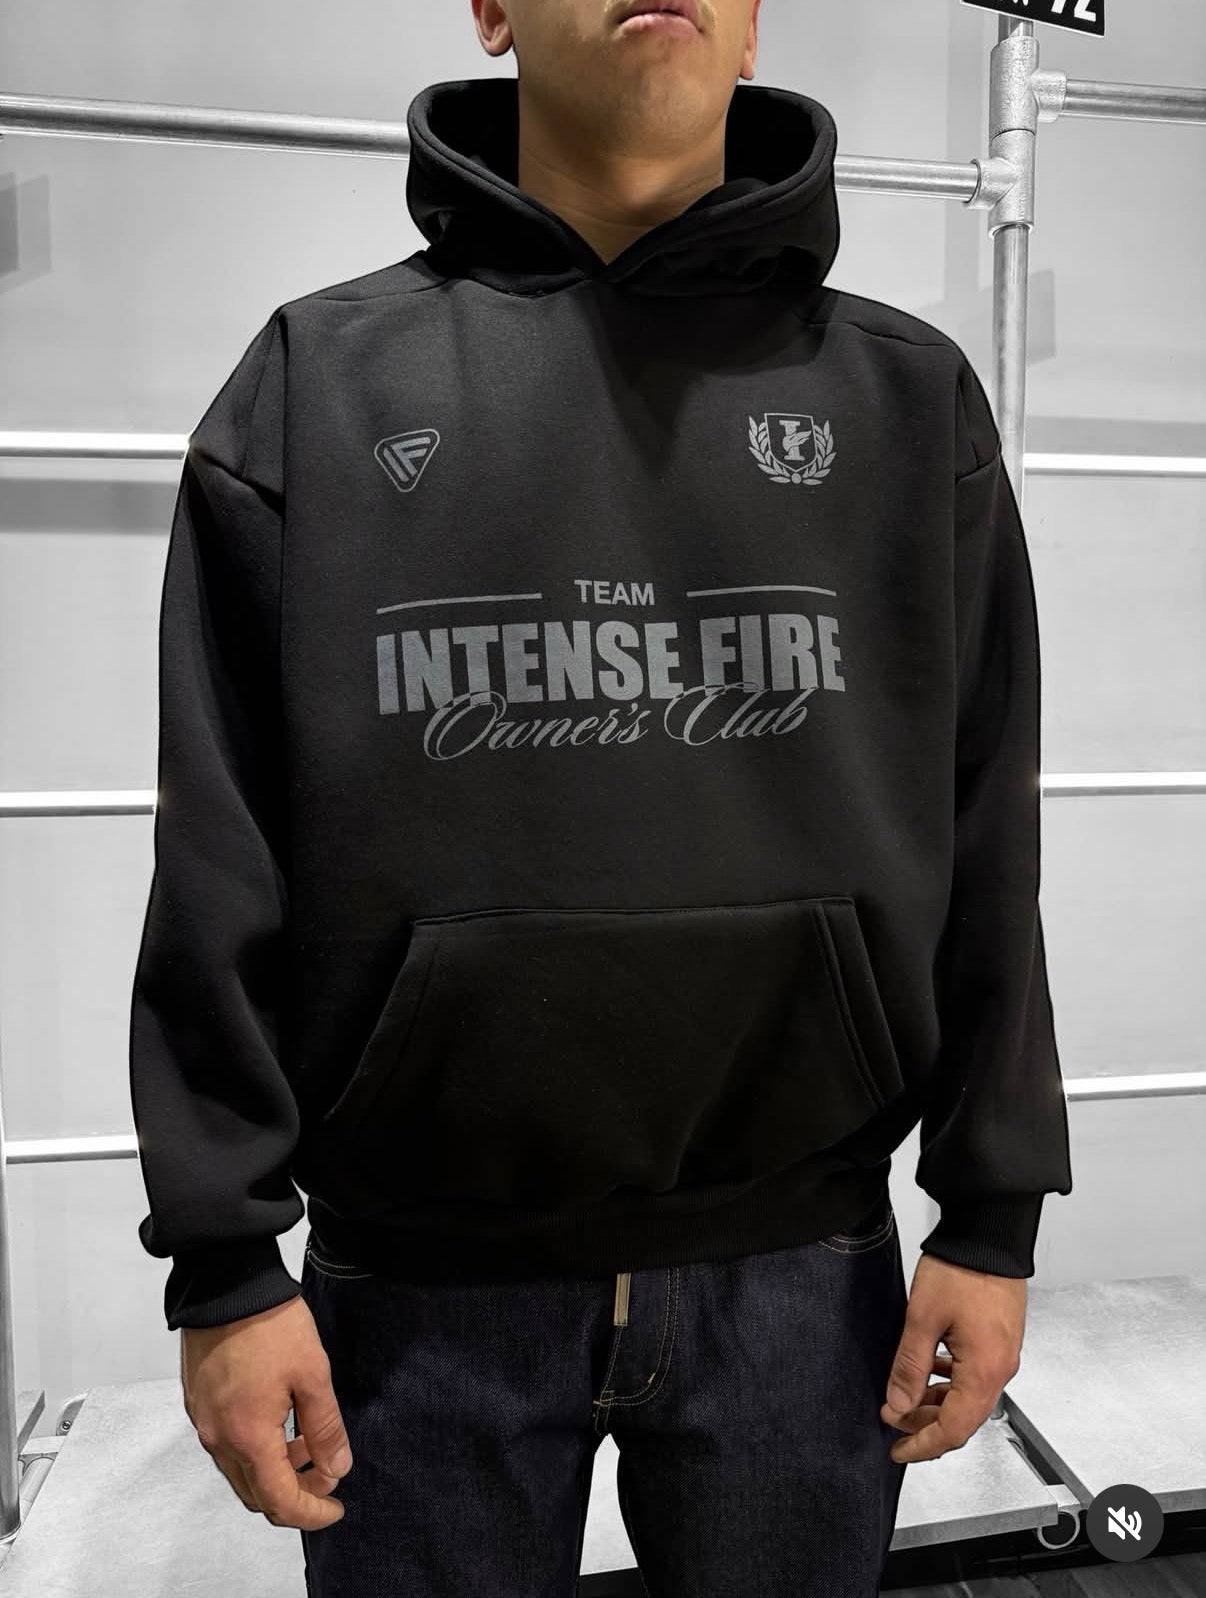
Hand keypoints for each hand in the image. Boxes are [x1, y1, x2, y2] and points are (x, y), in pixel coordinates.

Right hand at [180, 1294, 350, 1529]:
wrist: (226, 1284)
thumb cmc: (270, 1324)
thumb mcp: (312, 1374)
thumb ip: (326, 1428)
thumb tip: (336, 1469)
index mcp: (247, 1437)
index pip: (279, 1501)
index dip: (311, 1514)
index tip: (336, 1508)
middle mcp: (218, 1438)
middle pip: (255, 1494)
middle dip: (295, 1495)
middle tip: (327, 1475)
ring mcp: (203, 1421)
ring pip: (240, 1471)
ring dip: (275, 1470)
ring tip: (309, 1444)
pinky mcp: (198, 1403)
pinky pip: (227, 1445)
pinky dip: (256, 1449)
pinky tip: (281, 1424)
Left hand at [881, 1253, 1024, 1462]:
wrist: (989, 1233)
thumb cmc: (961, 1269)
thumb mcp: (922, 1318)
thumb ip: (910, 1366)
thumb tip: (898, 1405)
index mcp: (985, 1371)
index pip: (954, 1429)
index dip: (923, 1444)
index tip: (898, 1451)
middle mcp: (1001, 1368)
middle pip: (963, 1417)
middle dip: (925, 1425)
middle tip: (893, 1421)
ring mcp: (1002, 1354)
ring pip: (968, 1396)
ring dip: (936, 1402)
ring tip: (904, 1396)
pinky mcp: (998, 1340)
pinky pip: (973, 1375)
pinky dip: (948, 1381)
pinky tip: (927, 1369)